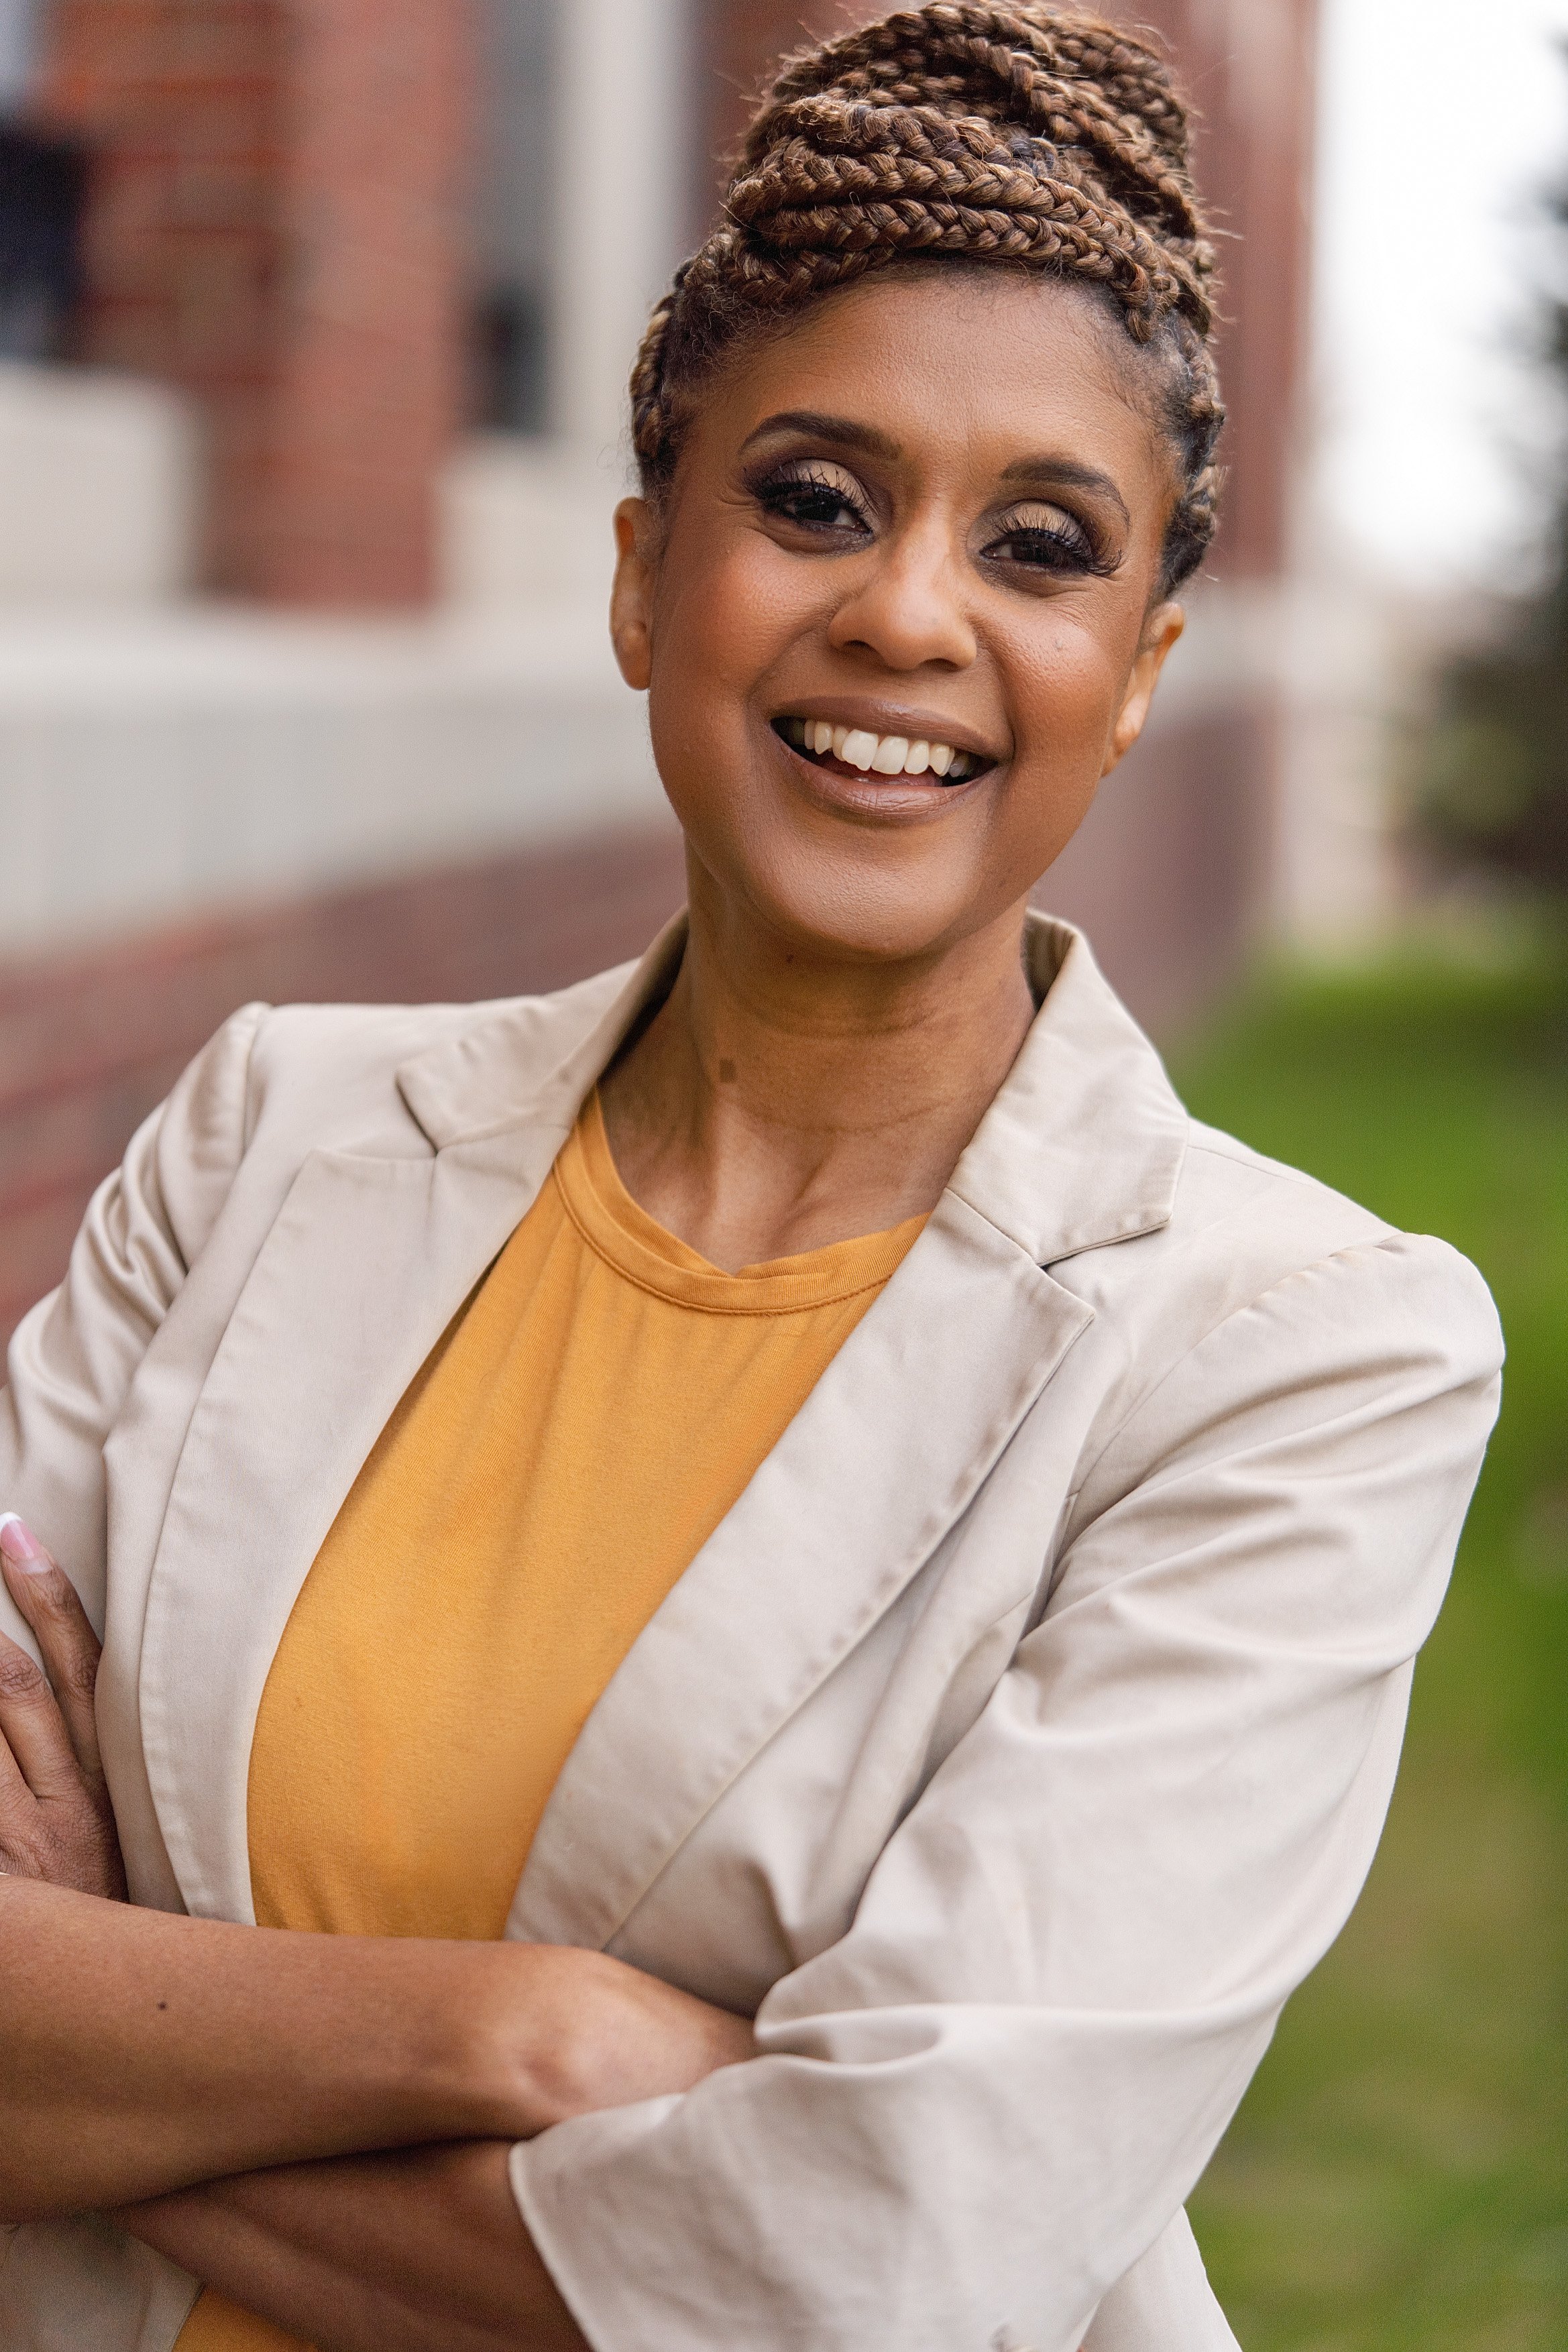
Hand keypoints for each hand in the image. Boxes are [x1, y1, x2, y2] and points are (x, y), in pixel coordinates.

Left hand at [0, 1515, 126, 1900]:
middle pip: (9, 1688)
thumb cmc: (129, 1918)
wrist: (121, 2015)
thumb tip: (85, 1683)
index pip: (78, 1665)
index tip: (11, 1533)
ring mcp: (15, 1844)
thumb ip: (111, 1758)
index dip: (47, 1594)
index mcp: (112, 1780)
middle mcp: (64, 1802)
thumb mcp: (140, 1833)